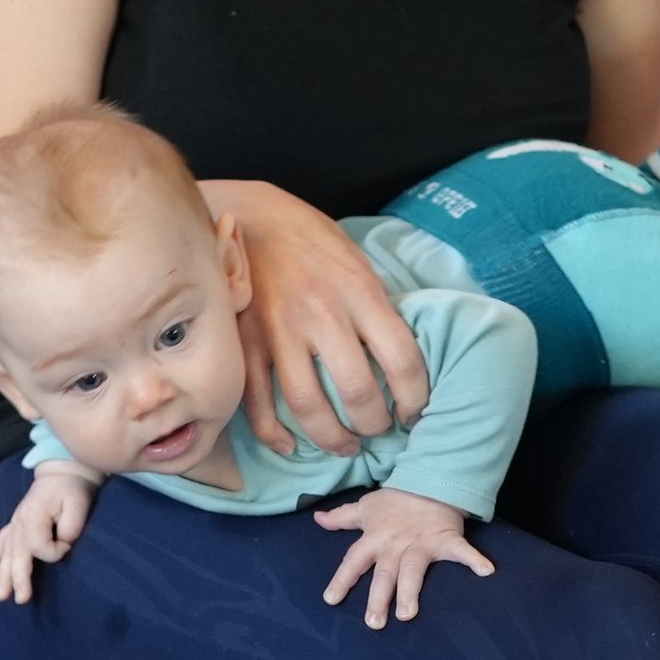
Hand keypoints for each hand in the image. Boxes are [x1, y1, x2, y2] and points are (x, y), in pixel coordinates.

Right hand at [0, 464, 97, 605]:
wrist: (62, 473)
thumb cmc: (72, 490)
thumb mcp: (78, 504)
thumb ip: (70, 527)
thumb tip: (61, 544)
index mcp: (33, 517)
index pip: (39, 546)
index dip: (55, 551)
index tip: (67, 545)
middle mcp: (19, 522)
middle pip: (16, 555)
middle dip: (17, 579)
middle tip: (20, 599)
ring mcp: (14, 524)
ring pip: (5, 553)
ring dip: (2, 575)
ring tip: (0, 595)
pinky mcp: (15, 525)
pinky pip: (1, 542)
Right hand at [206, 179, 430, 458]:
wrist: (251, 215)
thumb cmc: (312, 239)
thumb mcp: (357, 263)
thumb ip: (374, 309)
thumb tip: (396, 359)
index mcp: (359, 291)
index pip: (402, 359)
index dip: (415, 398)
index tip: (414, 412)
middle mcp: (322, 313)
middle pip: (357, 390)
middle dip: (374, 424)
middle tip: (378, 430)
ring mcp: (278, 329)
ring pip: (308, 404)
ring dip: (331, 437)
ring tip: (344, 444)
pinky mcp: (244, 340)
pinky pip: (257, 400)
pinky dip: (272, 432)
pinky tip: (289, 444)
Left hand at [314, 489, 494, 629]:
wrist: (428, 480)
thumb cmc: (395, 500)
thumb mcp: (365, 508)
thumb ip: (341, 518)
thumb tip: (317, 519)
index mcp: (375, 538)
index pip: (354, 560)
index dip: (342, 579)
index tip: (331, 600)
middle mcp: (395, 544)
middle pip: (384, 573)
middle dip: (378, 597)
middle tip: (373, 623)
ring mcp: (421, 543)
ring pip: (413, 569)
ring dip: (411, 591)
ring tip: (408, 614)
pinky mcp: (445, 539)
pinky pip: (461, 551)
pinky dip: (474, 559)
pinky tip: (486, 572)